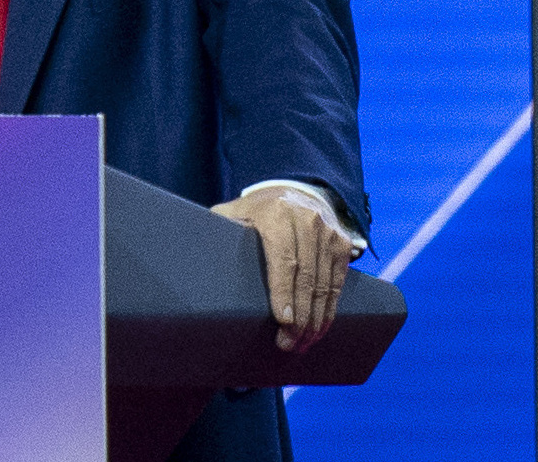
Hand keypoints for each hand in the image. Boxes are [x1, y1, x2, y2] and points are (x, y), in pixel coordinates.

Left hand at [215, 186, 349, 349]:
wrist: (297, 192)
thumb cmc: (256, 212)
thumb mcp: (234, 212)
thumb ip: (220, 228)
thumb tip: (195, 252)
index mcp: (277, 215)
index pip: (284, 260)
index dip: (284, 292)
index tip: (283, 321)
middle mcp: (307, 222)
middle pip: (307, 279)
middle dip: (300, 318)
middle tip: (288, 344)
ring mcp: (329, 234)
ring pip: (325, 287)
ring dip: (315, 321)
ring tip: (302, 344)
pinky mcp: (343, 246)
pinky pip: (337, 285)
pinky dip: (329, 310)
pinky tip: (318, 329)